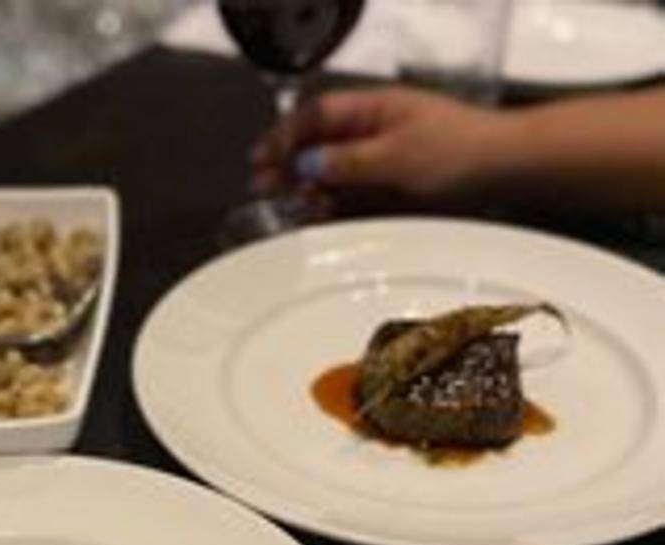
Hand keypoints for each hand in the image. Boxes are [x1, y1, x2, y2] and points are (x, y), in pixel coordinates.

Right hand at [250, 86, 509, 209]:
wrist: (504, 171)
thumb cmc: (456, 153)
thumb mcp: (396, 157)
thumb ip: (346, 162)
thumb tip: (304, 165)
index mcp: (372, 109)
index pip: (316, 116)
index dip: (285, 136)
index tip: (262, 160)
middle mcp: (371, 132)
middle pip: (317, 144)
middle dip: (286, 163)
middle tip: (260, 187)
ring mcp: (379, 160)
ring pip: (329, 172)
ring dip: (305, 187)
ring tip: (286, 206)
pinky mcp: (389, 188)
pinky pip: (348, 194)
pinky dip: (328, 204)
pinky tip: (315, 215)